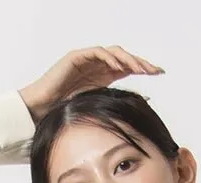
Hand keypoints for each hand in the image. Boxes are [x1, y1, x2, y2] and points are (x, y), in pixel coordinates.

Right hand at [19, 45, 164, 121]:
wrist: (42, 109)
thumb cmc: (66, 111)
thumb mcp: (97, 108)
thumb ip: (116, 101)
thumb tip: (143, 101)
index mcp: (103, 76)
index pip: (127, 68)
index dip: (143, 68)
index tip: (159, 73)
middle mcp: (97, 66)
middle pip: (124, 58)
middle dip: (140, 62)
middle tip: (155, 70)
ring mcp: (87, 60)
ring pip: (113, 53)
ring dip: (128, 59)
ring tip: (140, 68)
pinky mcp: (76, 57)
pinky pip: (97, 53)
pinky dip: (109, 58)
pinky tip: (120, 66)